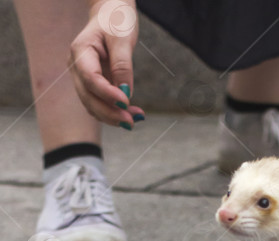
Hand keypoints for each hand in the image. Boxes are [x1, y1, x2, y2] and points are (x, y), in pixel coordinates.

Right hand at [68, 0, 144, 127]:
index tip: (126, 103)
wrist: (111, 15)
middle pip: (88, 97)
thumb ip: (122, 65)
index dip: (107, 94)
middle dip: (109, 112)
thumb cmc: (116, 21)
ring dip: (113, 116)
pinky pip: (100, 104)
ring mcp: (83, 78)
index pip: (90, 78)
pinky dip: (114, 112)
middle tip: (131, 122)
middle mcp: (77, 67)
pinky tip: (132, 115)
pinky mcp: (93, 86)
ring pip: (93, 105)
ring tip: (136, 119)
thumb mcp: (122, 38)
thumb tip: (125, 93)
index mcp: (80, 51)